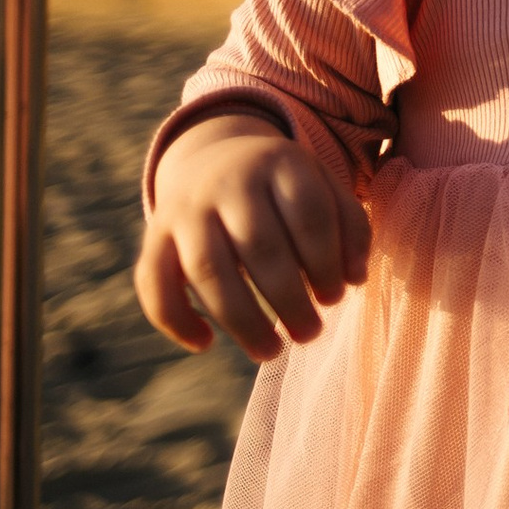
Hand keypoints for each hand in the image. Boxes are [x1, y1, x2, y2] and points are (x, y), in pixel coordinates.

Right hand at [134, 112, 369, 359]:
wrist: (214, 156)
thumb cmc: (284, 187)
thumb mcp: (322, 186)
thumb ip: (348, 227)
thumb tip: (355, 280)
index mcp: (280, 163)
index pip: (309, 216)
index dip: (326, 263)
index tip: (335, 298)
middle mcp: (229, 182)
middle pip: (260, 247)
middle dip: (289, 300)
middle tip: (310, 334)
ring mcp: (186, 208)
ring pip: (208, 270)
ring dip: (242, 320)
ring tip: (271, 352)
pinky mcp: (154, 235)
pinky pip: (153, 282)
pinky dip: (176, 320)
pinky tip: (205, 344)